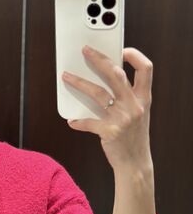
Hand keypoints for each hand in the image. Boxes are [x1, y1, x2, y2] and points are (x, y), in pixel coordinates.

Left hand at [62, 45, 153, 170]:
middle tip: (85, 50)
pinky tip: (71, 121)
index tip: (121, 49)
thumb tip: (100, 82)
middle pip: (116, 74)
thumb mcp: (137, 115)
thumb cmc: (133, 137)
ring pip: (98, 93)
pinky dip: (78, 121)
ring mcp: (122, 118)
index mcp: (144, 99)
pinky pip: (88, 122)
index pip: (146, 69)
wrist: (135, 163)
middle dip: (99, 59)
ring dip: (79, 83)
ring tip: (66, 77)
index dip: (135, 56)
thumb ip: (126, 98)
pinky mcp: (109, 132)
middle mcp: (135, 106)